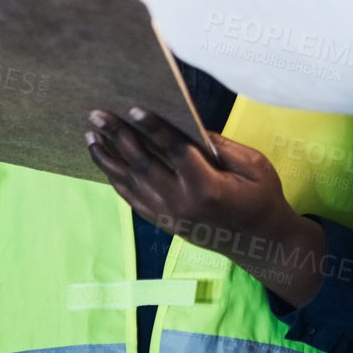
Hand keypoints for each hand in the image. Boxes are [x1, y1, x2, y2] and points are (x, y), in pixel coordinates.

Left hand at [86, 108, 327, 305]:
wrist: (260, 243)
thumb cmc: (262, 197)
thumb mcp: (254, 165)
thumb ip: (221, 146)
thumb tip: (188, 125)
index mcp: (208, 187)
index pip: (174, 151)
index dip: (153, 128)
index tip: (133, 109)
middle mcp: (182, 203)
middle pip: (143, 165)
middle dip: (118, 136)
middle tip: (97, 114)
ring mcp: (170, 216)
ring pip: (131, 184)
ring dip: (108, 158)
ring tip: (90, 137)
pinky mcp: (164, 223)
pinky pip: (133, 200)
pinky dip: (116, 180)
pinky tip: (105, 163)